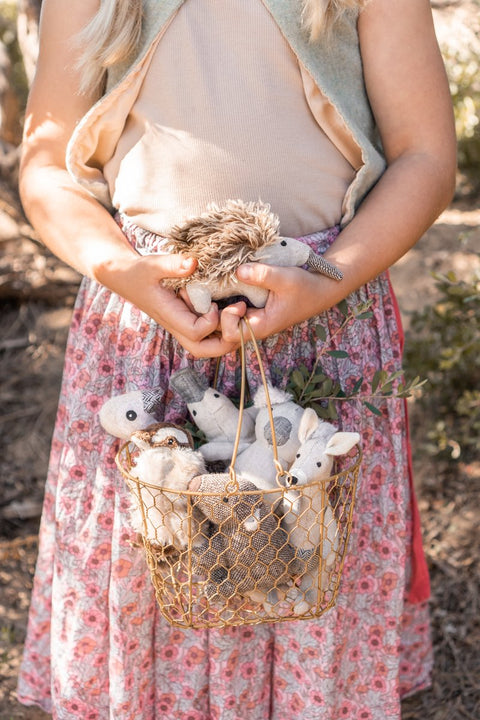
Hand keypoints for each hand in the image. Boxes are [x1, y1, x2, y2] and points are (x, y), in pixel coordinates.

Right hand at [100, 251, 245, 357]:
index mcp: (169, 315)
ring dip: (225, 335)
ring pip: (206, 345)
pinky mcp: (186, 321)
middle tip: (237, 316)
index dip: (210, 322)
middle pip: (203, 350)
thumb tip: (194, 263)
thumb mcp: (152, 264)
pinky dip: (220, 327)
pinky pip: (206, 334)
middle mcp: (177, 326)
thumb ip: (172, 265)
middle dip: (225, 341)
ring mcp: (182, 326)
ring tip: (233, 311)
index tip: (214, 303)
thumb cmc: (138, 272)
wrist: (125, 278)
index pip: (195, 332)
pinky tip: (224, 306)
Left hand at [219, 263, 338, 341]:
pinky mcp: (251, 314)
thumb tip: (238, 271)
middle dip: (213, 318)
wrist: (318, 291)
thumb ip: (262, 275)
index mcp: (261, 326)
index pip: (230, 334)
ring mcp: (251, 322)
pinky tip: (221, 292)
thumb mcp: (285, 277)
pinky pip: (230, 317)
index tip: (238, 302)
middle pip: (221, 333)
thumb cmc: (304, 287)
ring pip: (223, 326)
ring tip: (215, 294)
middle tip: (215, 298)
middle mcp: (253, 328)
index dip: (227, 318)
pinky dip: (222, 307)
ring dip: (216, 312)